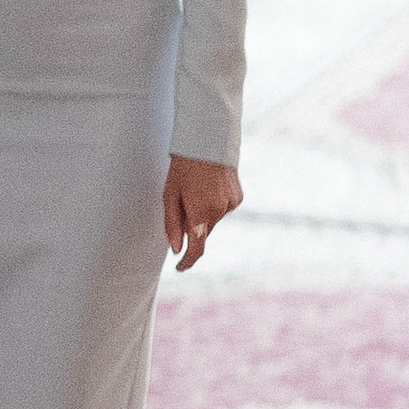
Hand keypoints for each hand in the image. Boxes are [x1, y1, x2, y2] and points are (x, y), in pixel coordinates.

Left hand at [164, 153, 241, 271]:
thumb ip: (173, 224)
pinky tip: (209, 188)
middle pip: (203, 233)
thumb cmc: (183, 167)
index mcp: (200, 211)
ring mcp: (231, 204)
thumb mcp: (170, 194)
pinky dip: (214, 206)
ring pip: (212, 221)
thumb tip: (176, 249)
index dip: (188, 261)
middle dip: (191, 228)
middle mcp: (219, 211)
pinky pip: (222, 210)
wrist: (208, 141)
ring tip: (195, 191)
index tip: (180, 267)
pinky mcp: (238, 198)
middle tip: (182, 204)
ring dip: (202, 215)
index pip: (197, 248)